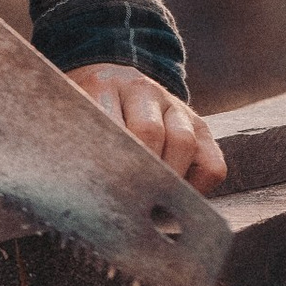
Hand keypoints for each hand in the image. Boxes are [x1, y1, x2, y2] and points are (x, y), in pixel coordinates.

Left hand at [68, 61, 227, 192]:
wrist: (111, 81)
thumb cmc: (87, 116)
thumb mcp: (72, 119)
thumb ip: (74, 146)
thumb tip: (74, 193)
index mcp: (102, 86)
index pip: (110, 126)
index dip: (109, 166)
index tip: (104, 196)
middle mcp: (142, 91)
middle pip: (149, 133)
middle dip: (139, 175)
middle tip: (126, 205)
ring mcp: (175, 106)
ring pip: (183, 144)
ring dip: (167, 180)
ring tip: (149, 202)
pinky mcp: (200, 126)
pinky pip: (213, 164)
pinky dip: (198, 187)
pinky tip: (175, 195)